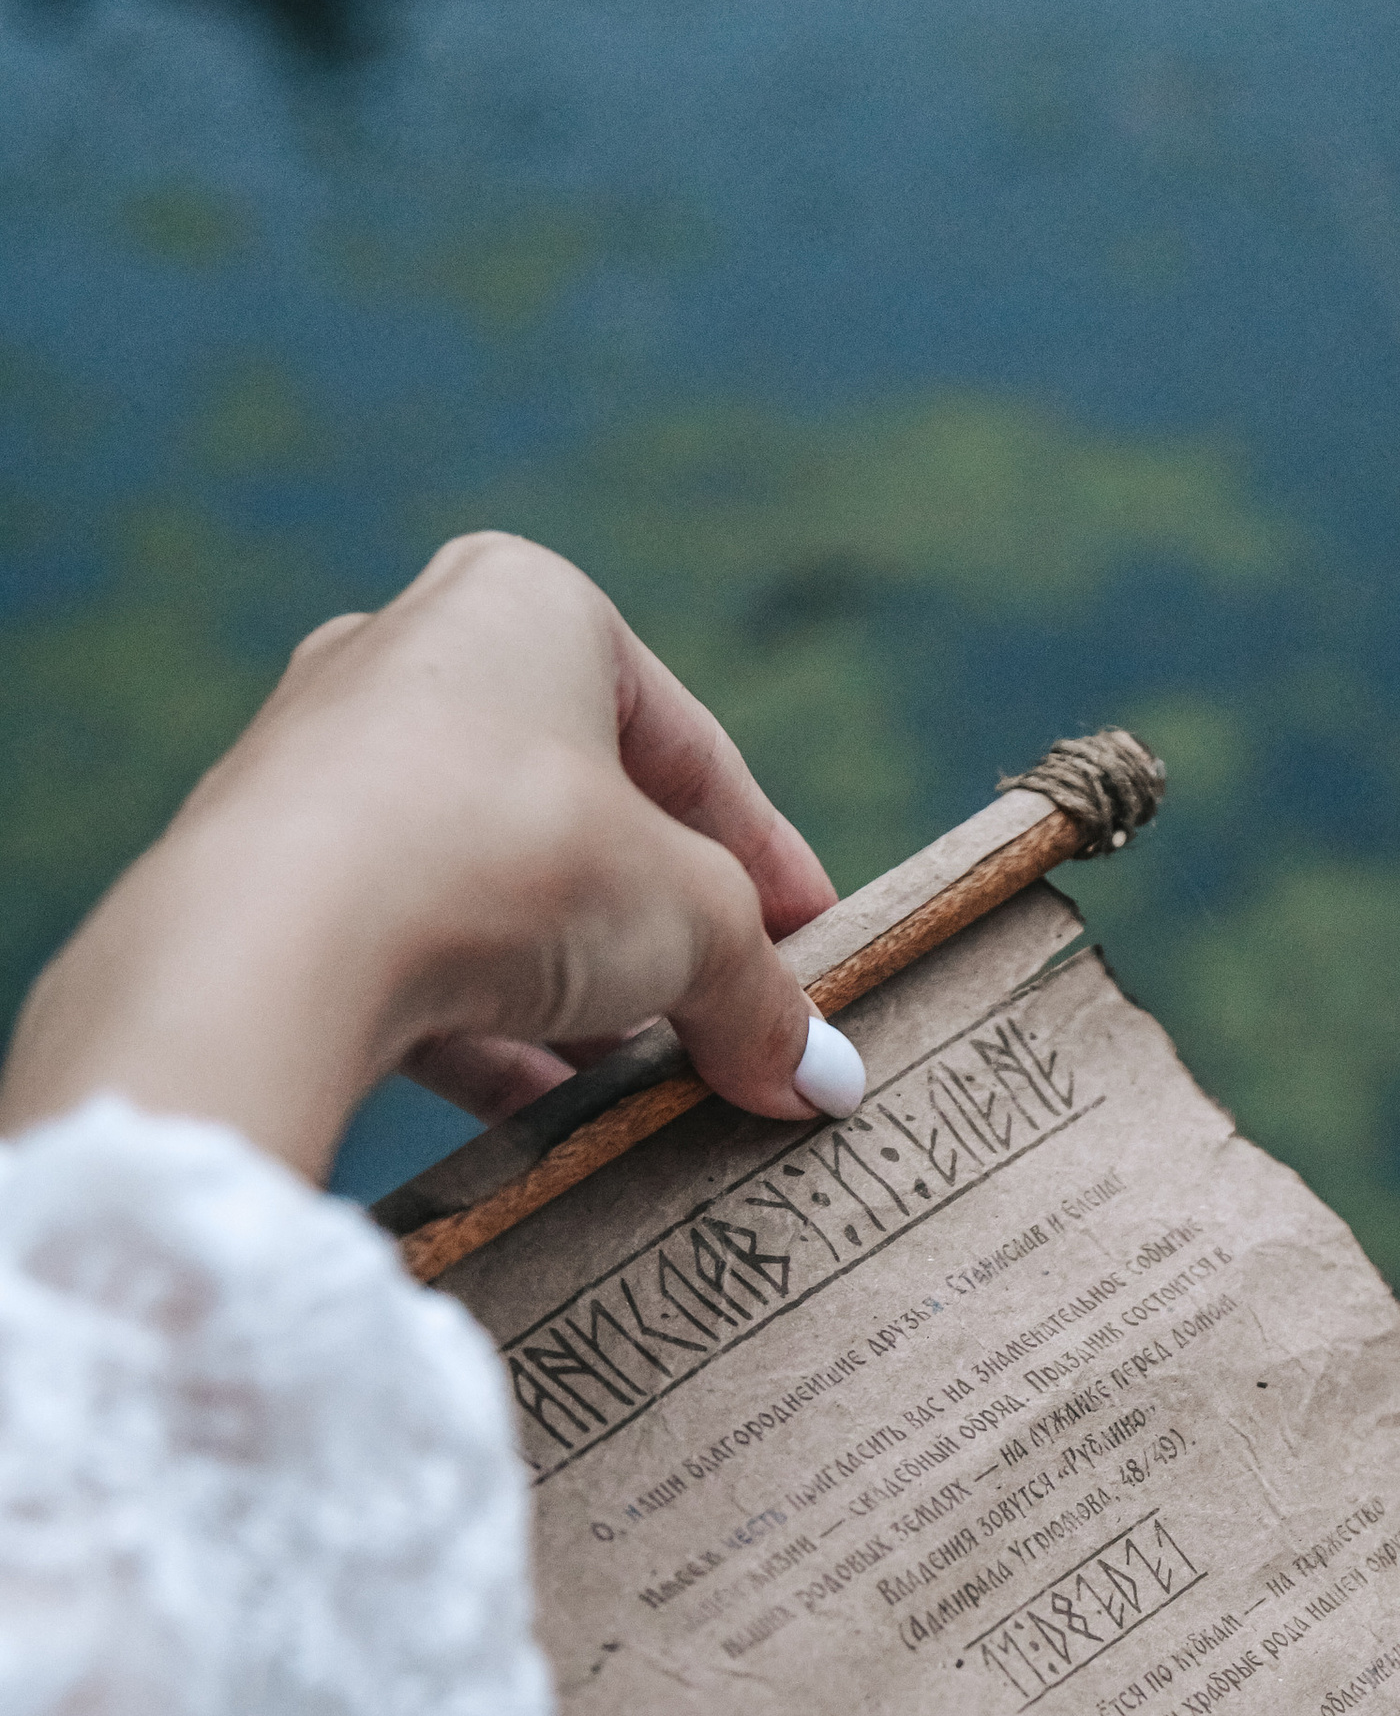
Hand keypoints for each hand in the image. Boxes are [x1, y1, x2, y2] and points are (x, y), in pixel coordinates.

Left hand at [0, 530, 853, 1179]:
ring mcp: (323, 759)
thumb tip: (820, 1076)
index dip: (767, 862)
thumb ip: (760, 991)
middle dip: (662, 932)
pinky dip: (481, 1020)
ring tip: (642, 1088)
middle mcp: (413, 654)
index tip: (812, 945)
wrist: (277, 940)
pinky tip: (540, 1110)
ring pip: (492, 888)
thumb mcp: (690, 924)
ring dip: (575, 993)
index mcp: (529, 606)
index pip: (689, 749)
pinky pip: (407, 944)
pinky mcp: (264, 867)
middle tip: (729, 1019)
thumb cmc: (516, 865)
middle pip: (585, 815)